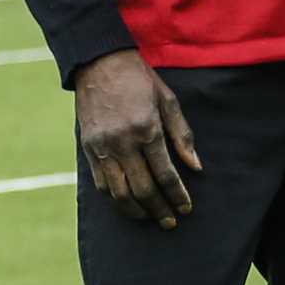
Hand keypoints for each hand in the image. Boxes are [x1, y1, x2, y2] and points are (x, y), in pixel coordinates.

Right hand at [75, 49, 200, 226]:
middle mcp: (123, 142)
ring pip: (118, 192)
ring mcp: (103, 147)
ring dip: (135, 211)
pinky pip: (100, 183)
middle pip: (142, 189)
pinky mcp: (88, 148)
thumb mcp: (168, 100)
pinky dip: (114, 198)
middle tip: (170, 222)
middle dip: (158, 210)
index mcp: (147, 129)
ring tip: (150, 218)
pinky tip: (127, 203)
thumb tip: (196, 166)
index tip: (186, 208)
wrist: (99, 62)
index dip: (178, 195)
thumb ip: (182, 135)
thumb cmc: (139, 80)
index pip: (166, 174)